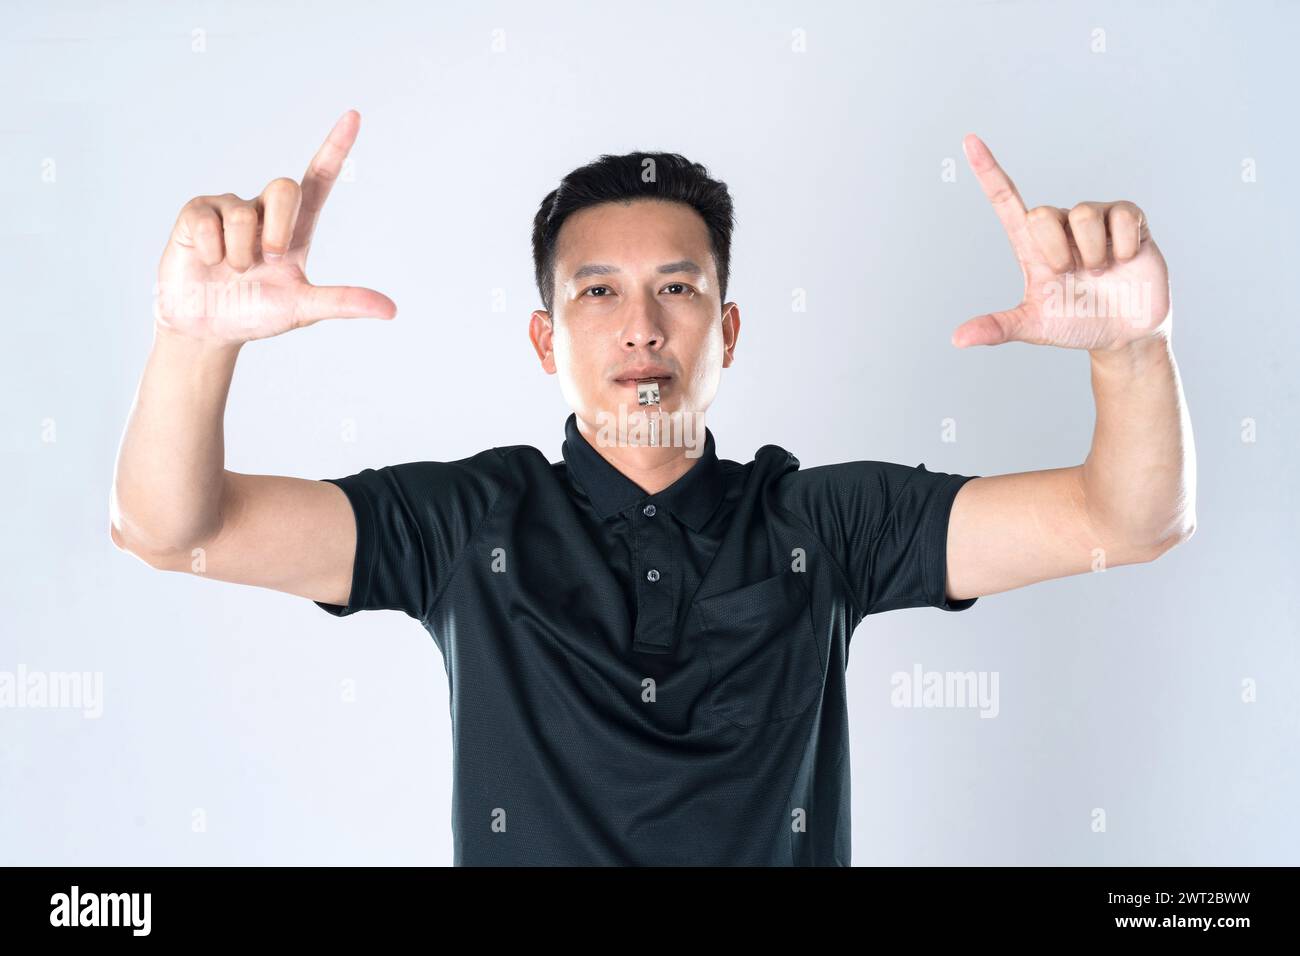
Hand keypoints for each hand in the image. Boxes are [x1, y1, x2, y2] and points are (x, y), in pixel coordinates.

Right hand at [154, 110, 396, 343]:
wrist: (207, 328)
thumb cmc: (257, 313)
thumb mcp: (303, 308)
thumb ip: (343, 302)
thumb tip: (391, 310)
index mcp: (296, 228)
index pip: (319, 179)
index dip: (334, 147)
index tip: (354, 116)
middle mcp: (264, 210)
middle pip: (285, 187)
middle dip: (279, 227)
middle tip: (269, 259)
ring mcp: (230, 208)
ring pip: (244, 214)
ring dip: (240, 254)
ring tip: (233, 271)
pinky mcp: (196, 212)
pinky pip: (209, 222)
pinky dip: (212, 251)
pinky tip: (208, 262)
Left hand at [953, 133, 1170, 352]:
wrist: (1124, 334)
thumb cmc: (1075, 324)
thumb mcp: (1035, 327)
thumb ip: (998, 327)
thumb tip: (958, 339)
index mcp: (1032, 246)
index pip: (1005, 200)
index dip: (988, 170)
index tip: (969, 141)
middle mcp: (1061, 227)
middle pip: (1042, 213)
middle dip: (1055, 251)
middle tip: (1071, 274)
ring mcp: (1095, 221)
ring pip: (1084, 214)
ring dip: (1092, 253)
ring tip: (1100, 271)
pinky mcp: (1129, 221)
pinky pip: (1123, 215)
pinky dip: (1124, 246)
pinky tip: (1126, 261)